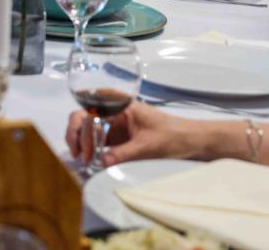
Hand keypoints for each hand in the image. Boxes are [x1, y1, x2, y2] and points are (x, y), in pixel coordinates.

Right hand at [64, 102, 193, 166]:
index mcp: (120, 105)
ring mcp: (113, 125)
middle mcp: (113, 112)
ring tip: (83, 160)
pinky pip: (96, 141)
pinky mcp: (116, 138)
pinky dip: (89, 149)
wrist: (192, 142)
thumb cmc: (172, 136)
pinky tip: (89, 160)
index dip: (82, 127)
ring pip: (86, 129)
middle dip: (77, 135)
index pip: (90, 110)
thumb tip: (101, 162)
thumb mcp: (147, 146)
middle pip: (82, 117)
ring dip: (80, 143)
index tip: (85, 148)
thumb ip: (123, 153)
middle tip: (80, 156)